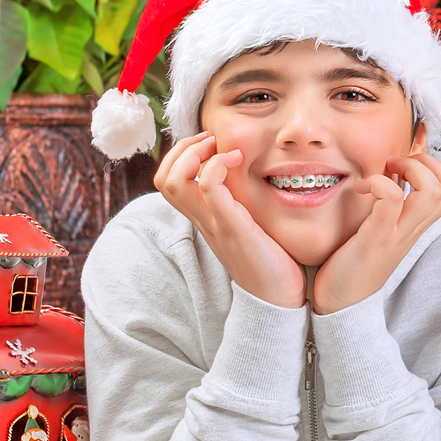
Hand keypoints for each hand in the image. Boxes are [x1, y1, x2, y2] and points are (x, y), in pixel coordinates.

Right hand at [155, 132, 304, 307]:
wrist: (278, 300)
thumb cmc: (271, 263)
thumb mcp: (249, 227)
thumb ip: (241, 207)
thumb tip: (248, 183)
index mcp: (204, 219)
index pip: (167, 182)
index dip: (180, 156)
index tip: (210, 144)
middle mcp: (202, 221)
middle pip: (163, 178)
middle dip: (182, 148)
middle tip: (212, 139)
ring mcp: (214, 224)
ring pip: (174, 181)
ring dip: (193, 153)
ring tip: (220, 146)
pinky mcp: (233, 227)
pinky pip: (210, 188)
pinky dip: (216, 165)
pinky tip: (238, 159)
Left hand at [311, 150, 440, 313]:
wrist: (340, 305)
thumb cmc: (354, 265)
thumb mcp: (381, 232)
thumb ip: (390, 209)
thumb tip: (386, 177)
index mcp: (417, 225)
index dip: (433, 165)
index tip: (402, 165)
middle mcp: (414, 229)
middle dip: (426, 161)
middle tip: (396, 163)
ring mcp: (399, 234)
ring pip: (432, 191)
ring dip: (411, 168)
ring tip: (386, 170)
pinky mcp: (377, 238)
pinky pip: (391, 199)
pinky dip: (377, 182)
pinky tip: (361, 189)